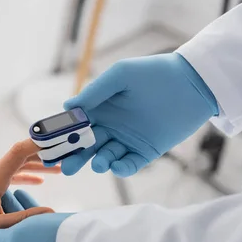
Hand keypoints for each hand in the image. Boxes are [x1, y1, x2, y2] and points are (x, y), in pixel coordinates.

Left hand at [0, 140, 58, 241]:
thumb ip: (22, 220)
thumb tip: (50, 213)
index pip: (20, 151)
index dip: (41, 143)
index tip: (61, 141)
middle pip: (22, 154)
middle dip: (46, 152)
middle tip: (70, 154)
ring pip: (17, 163)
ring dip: (39, 164)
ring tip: (62, 168)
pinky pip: (10, 172)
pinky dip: (27, 172)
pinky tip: (40, 179)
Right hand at [61, 53, 218, 176]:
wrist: (193, 83)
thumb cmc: (154, 73)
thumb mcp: (121, 75)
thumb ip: (95, 91)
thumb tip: (68, 105)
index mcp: (100, 108)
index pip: (75, 125)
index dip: (61, 135)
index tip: (48, 145)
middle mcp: (110, 126)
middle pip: (85, 146)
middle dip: (74, 158)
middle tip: (65, 168)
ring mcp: (127, 140)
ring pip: (105, 156)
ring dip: (98, 162)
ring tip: (98, 164)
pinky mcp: (145, 151)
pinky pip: (129, 164)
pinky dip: (121, 168)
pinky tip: (116, 166)